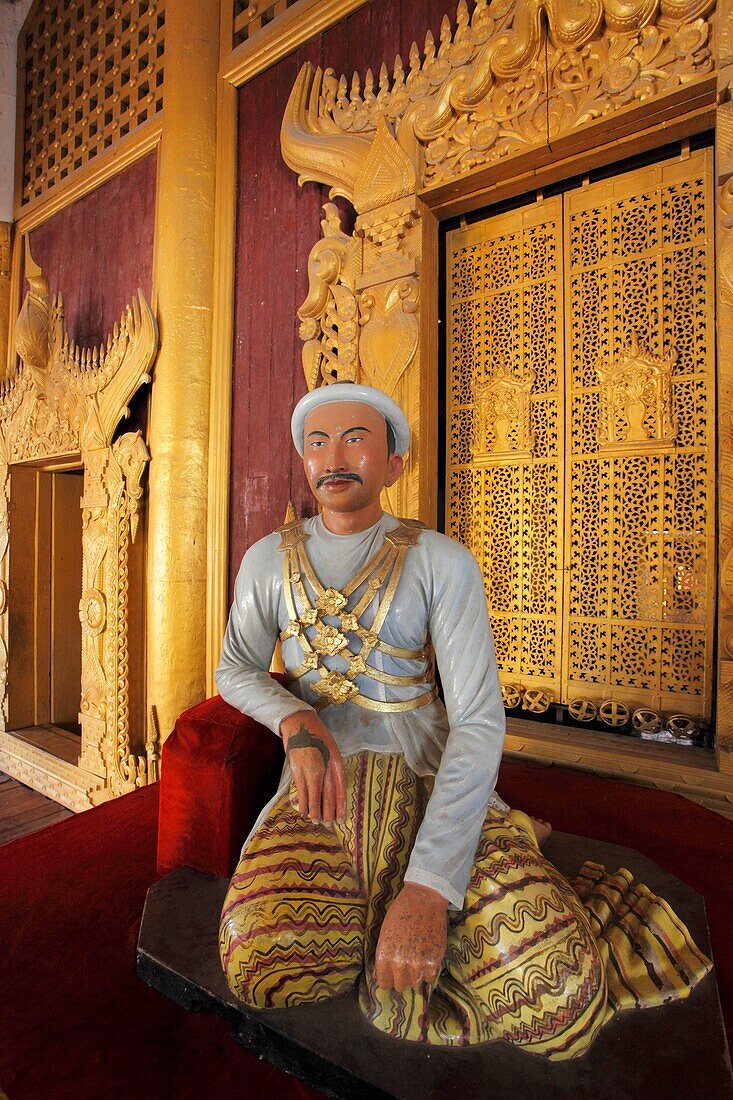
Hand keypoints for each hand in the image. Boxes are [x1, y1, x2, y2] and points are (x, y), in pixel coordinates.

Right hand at [279, 710, 345, 826]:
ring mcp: (309, 769)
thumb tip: (334, 789)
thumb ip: (334, 769)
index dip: (340, 806)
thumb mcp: (332, 750)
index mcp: (336, 761)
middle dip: (327, 812)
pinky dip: (303, 802)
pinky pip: (301, 791)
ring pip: (312, 796)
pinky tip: (304, 810)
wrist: (299, 723)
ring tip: (315, 821)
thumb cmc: (318, 736)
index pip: (340, 789)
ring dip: (313, 811)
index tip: (341, 819)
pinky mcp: (296, 770)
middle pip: (327, 795)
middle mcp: (323, 767)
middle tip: (328, 825)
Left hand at [375, 882, 447, 992]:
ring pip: (415, 984)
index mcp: (384, 956)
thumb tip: (379, 975)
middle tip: (405, 966)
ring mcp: (418, 964)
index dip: (388, 979)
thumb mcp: (384, 933)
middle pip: (400, 986)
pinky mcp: (434, 961)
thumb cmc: (400, 913)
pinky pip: (429, 978)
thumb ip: (382, 956)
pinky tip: (426, 958)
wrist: (423, 900)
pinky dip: (428, 971)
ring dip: (415, 975)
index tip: (392, 975)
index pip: (384, 984)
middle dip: (401, 978)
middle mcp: (399, 964)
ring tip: (417, 960)